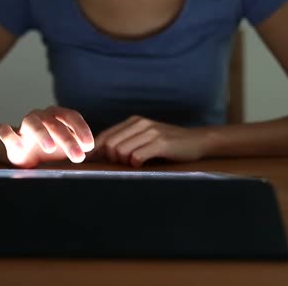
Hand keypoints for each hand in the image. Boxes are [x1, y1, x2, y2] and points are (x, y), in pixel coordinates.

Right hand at [0, 106, 94, 167]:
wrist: (30, 157)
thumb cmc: (54, 149)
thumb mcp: (70, 147)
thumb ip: (80, 145)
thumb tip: (88, 150)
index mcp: (58, 115)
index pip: (71, 116)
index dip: (81, 129)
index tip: (89, 146)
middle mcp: (41, 116)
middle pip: (54, 122)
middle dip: (67, 139)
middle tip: (77, 156)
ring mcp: (25, 126)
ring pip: (32, 122)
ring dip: (42, 133)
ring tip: (50, 148)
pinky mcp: (11, 138)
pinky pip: (5, 132)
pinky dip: (8, 134)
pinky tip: (18, 145)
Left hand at [95, 116, 210, 166]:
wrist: (197, 140)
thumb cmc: (169, 144)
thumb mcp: (145, 137)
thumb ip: (126, 141)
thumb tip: (101, 155)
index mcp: (133, 121)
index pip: (105, 135)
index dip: (94, 150)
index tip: (89, 162)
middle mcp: (140, 124)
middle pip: (109, 144)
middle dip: (110, 159)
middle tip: (122, 165)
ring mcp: (151, 132)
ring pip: (120, 151)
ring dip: (124, 162)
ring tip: (135, 164)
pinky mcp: (161, 143)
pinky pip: (136, 157)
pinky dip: (136, 164)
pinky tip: (143, 165)